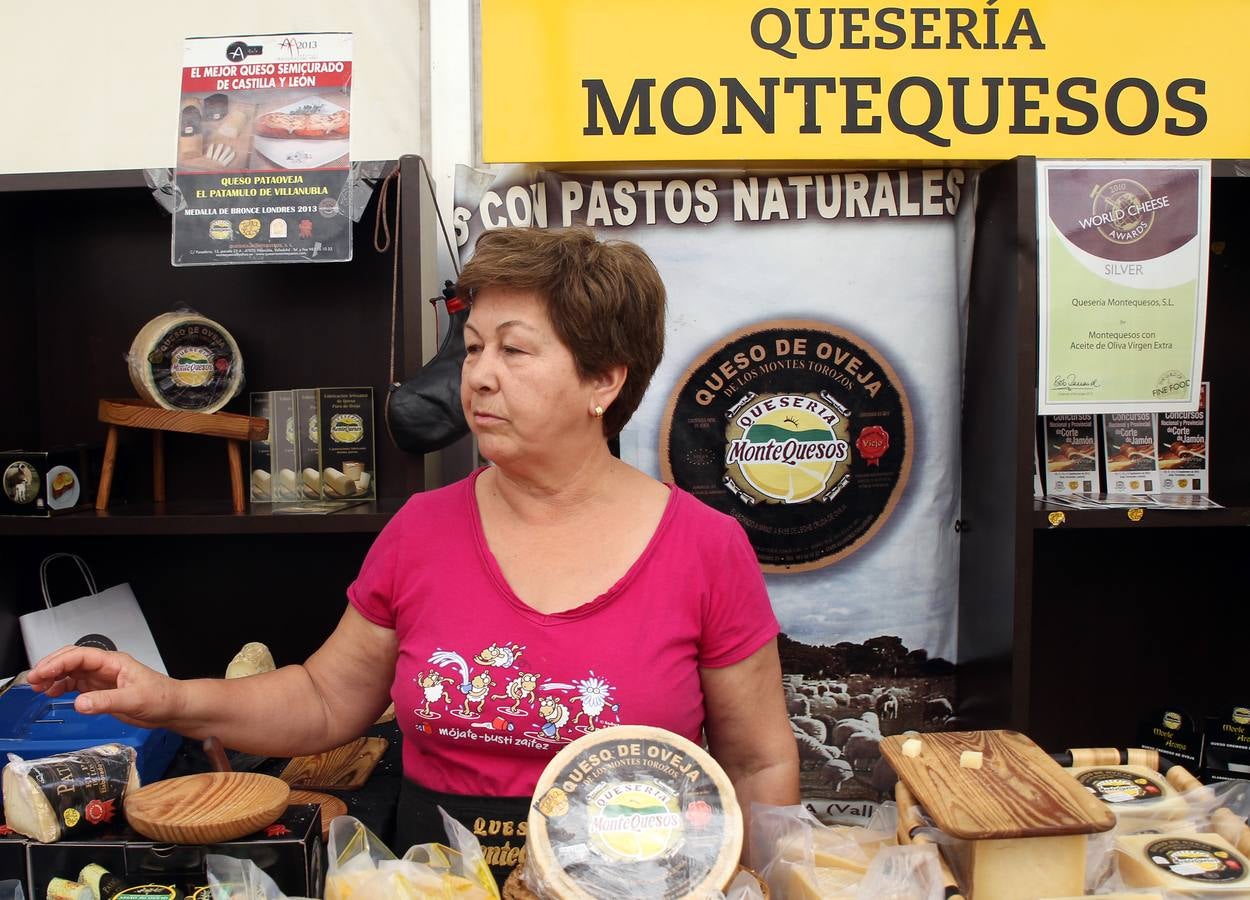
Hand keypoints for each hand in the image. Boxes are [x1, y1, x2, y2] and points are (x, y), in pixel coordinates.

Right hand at [27, 645, 184, 730]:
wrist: (173, 708)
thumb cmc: (161, 697)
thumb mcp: (135, 700)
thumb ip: (106, 701)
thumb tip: (79, 703)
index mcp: (114, 662)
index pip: (81, 656)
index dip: (59, 662)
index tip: (42, 673)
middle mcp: (106, 667)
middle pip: (72, 660)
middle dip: (51, 667)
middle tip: (33, 680)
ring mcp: (102, 679)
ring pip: (72, 672)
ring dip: (54, 678)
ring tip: (38, 688)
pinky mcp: (101, 691)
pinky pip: (77, 685)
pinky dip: (62, 688)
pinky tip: (53, 694)